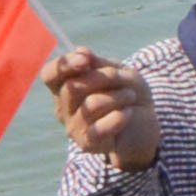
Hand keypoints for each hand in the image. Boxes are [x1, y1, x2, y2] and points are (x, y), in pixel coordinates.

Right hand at [49, 45, 161, 168]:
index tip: (85, 59)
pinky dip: (119, 116)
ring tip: (130, 96)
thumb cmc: (128, 95)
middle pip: (72, 87)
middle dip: (102, 77)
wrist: (146, 126)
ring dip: (117, 96)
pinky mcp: (88, 144)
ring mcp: (73, 127)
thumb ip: (99, 64)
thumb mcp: (119, 72)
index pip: (49, 74)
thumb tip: (81, 51)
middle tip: (121, 78)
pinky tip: (128, 113)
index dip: (63, 65)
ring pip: (91, 104)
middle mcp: (63, 108)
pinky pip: (99, 127)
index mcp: (65, 87)